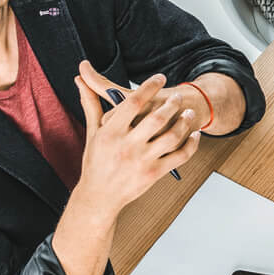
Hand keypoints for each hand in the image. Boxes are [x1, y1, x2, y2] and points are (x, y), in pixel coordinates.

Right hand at [71, 66, 199, 214]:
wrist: (98, 197)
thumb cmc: (95, 162)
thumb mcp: (93, 133)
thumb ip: (91, 103)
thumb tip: (80, 77)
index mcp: (110, 133)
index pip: (133, 103)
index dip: (149, 87)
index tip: (160, 77)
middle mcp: (127, 146)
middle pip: (156, 118)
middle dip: (171, 103)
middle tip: (178, 95)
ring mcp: (142, 161)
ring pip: (171, 136)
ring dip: (184, 122)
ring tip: (188, 112)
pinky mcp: (154, 173)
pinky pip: (180, 156)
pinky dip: (191, 144)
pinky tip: (193, 134)